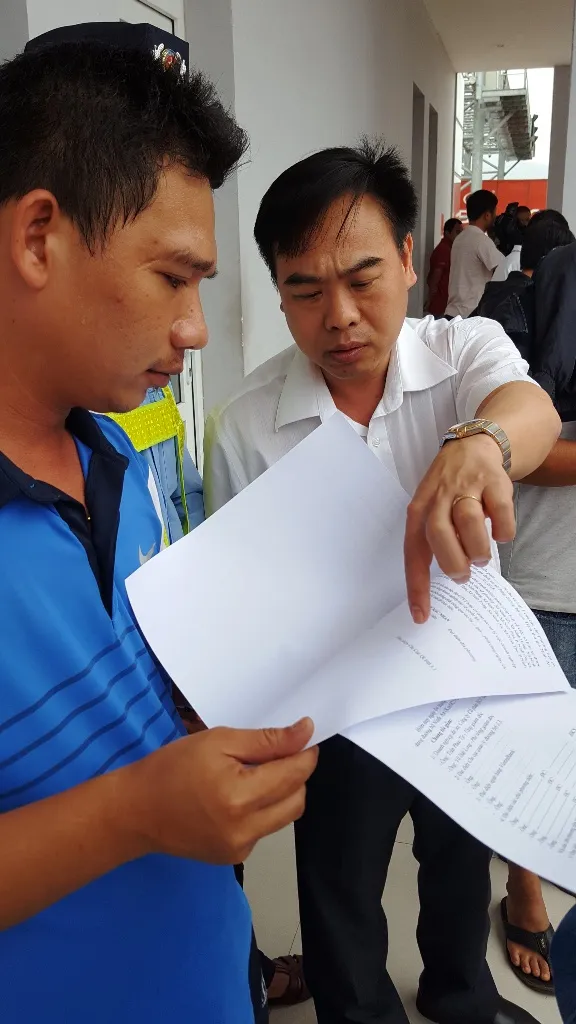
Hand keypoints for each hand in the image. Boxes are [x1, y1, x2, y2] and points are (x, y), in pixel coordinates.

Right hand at [119, 718, 317, 864]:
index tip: (305, 736)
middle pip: (296, 800)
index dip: (305, 753)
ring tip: (253, 774)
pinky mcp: (234, 857)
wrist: (136, 811)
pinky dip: (261, 810)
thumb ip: (266, 740)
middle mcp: (245, 829)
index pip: (293, 774)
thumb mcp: (218, 741)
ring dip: (281, 793)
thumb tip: (305, 732)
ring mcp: (240, 849)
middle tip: (277, 754)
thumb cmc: (172, 768)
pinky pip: (264, 830)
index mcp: (239, 796)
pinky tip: (236, 798)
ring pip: (283, 816)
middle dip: (296, 774)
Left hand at [404, 434, 514, 622]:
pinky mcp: (493, 481)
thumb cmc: (448, 489)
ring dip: (477, 548)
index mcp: (419, 511)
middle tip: (462, 575)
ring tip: (481, 556)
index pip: (414, 552)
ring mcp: (466, 487)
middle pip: (438, 535)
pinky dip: (503, 530)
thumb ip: (433, 540)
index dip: (417, 586)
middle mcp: (439, 498)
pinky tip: (500, 534)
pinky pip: (500, 512)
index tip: (421, 615)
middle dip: (452, 563)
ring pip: (468, 522)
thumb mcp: (430, 509)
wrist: (473, 446)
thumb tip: (445, 579)